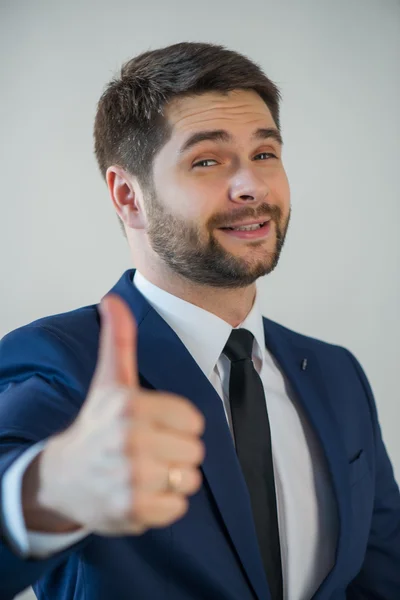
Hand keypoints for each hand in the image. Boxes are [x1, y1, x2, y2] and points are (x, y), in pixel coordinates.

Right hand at [38, 294, 205, 535]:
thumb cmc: (96, 423)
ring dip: (172, 479)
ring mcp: (131, 478)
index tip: (151, 425)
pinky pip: (178, 508)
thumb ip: (119, 339)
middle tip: (145, 450)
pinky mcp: (132, 511)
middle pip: (196, 450)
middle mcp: (130, 441)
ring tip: (143, 471)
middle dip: (176, 451)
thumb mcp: (109, 379)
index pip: (194, 420)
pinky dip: (164, 504)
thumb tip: (113, 299)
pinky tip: (140, 492)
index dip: (178, 423)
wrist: (63, 476)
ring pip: (190, 480)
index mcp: (131, 404)